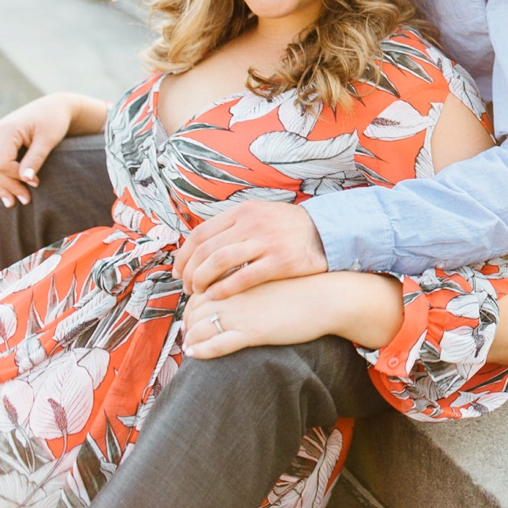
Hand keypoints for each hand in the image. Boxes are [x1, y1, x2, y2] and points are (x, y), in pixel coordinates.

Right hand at [0, 94, 74, 206]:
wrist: (53, 107)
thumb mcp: (48, 140)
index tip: (36, 184)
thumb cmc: (54, 121)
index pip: (1, 163)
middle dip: (6, 187)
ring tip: (10, 202)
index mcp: (6, 130)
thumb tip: (26, 179)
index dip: (16, 177)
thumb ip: (36, 158)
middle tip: (24, 201)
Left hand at [174, 201, 327, 297]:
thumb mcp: (262, 215)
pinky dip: (224, 289)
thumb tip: (201, 245)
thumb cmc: (291, 230)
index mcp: (245, 211)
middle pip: (206, 249)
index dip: (184, 256)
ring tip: (199, 293)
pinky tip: (217, 296)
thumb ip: (234, 226)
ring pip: (219, 262)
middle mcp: (254, 223)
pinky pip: (243, 277)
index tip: (179, 272)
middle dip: (190, 272)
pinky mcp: (281, 261)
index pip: (201, 233)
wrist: (329, 234)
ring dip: (202, 281)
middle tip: (187, 288)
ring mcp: (268, 242)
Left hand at [182, 274, 338, 358]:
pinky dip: (202, 351)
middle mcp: (236, 293)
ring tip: (189, 345)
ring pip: (199, 327)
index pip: (201, 290)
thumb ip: (250, 279)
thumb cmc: (304, 287)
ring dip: (190, 338)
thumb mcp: (271, 275)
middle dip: (186, 323)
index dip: (191, 304)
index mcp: (240, 277)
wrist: (328, 297)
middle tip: (187, 333)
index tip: (191, 314)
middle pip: (194, 309)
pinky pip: (216, 345)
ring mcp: (242, 314)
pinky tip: (196, 354)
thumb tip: (236, 290)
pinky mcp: (252, 333)